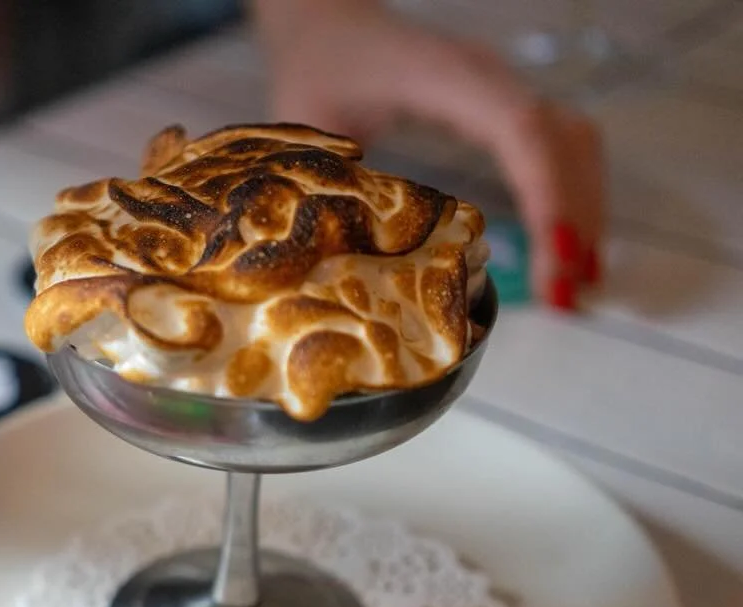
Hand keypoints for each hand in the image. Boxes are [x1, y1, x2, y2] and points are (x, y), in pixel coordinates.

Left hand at [254, 0, 603, 309]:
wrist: (329, 22)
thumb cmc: (319, 65)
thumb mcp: (306, 121)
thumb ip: (324, 180)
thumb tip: (334, 257)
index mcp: (443, 77)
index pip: (519, 129)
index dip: (546, 192)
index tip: (554, 257)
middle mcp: (487, 80)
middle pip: (562, 143)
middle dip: (574, 220)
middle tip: (566, 298)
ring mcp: (501, 91)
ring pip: (572, 146)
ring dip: (581, 214)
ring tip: (572, 289)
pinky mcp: (501, 107)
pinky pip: (557, 148)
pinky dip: (569, 199)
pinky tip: (567, 252)